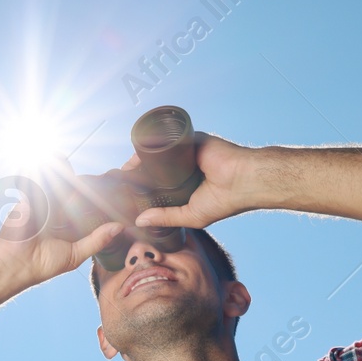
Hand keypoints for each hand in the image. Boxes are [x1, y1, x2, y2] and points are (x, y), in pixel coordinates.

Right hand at [0, 156, 130, 290]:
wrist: (15, 264)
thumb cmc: (43, 264)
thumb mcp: (76, 254)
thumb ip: (97, 240)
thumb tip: (120, 227)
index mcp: (65, 223)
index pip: (81, 204)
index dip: (93, 195)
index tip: (110, 186)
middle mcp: (53, 211)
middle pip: (67, 189)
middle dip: (78, 180)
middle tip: (94, 170)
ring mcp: (39, 203)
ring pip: (51, 181)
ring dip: (57, 168)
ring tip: (62, 156)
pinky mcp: (26, 199)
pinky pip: (33, 180)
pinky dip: (37, 168)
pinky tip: (50, 157)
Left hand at [127, 132, 262, 228]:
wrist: (244, 180)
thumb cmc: (225, 201)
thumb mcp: (190, 216)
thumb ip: (166, 217)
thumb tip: (140, 221)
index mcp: (184, 184)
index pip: (157, 184)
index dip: (141, 188)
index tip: (123, 194)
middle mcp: (183, 167)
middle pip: (153, 167)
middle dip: (136, 173)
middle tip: (117, 182)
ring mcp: (186, 152)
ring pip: (157, 154)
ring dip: (140, 160)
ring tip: (122, 171)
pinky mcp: (190, 139)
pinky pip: (166, 141)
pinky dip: (151, 147)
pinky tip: (135, 156)